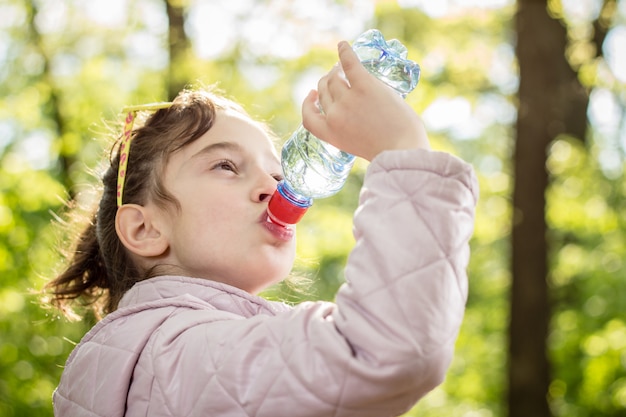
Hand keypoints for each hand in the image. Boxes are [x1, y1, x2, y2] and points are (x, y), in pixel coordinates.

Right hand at [302, 41, 429, 160]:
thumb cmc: (388, 150)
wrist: (402, 149)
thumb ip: (349, 131)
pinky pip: (349, 63)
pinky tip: (343, 45)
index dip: (308, 104)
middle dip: (327, 83)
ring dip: (336, 71)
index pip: (308, 117)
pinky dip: (345, 52)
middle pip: (324, 92)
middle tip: (336, 76)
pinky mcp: (364, 86)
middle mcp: (334, 115)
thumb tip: (357, 113)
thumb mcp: (358, 146)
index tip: (313, 95)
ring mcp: (348, 99)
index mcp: (330, 134)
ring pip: (334, 78)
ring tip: (342, 66)